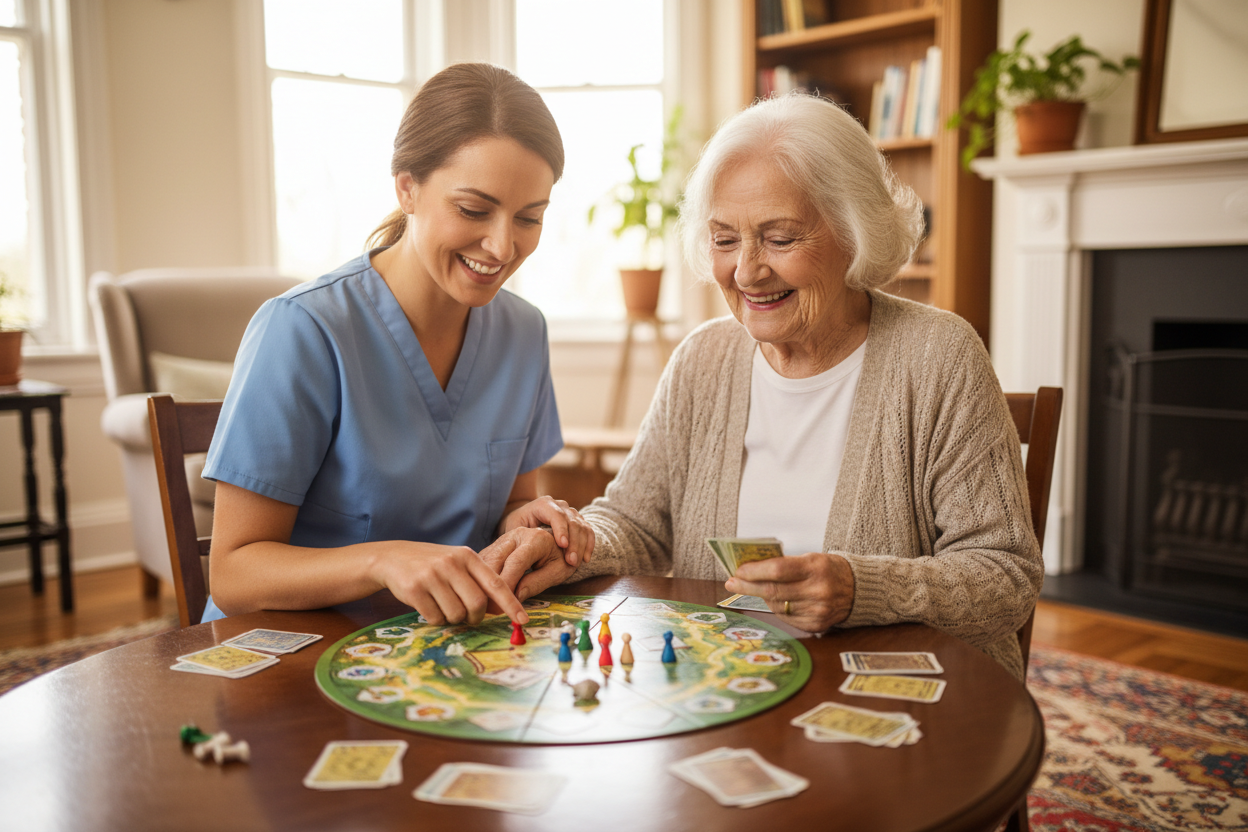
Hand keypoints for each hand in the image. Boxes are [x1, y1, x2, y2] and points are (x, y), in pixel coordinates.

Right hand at [373, 542, 528, 626]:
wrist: (392, 557)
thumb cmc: (432, 564)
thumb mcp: (456, 563)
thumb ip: (477, 581)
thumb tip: (501, 609)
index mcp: (467, 556)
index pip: (495, 583)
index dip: (511, 604)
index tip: (522, 620)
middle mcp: (451, 564)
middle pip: (477, 604)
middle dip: (475, 617)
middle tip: (468, 617)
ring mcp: (432, 576)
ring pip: (456, 614)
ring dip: (452, 619)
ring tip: (443, 606)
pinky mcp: (414, 590)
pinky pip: (435, 618)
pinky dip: (436, 619)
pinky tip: (428, 606)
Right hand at [479, 527, 575, 603]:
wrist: (558, 542)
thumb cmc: (560, 558)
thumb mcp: (557, 572)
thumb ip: (537, 583)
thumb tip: (516, 597)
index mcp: (535, 539)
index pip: (515, 563)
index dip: (506, 585)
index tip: (501, 606)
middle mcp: (515, 535)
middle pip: (495, 560)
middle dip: (489, 586)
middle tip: (488, 610)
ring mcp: (503, 539)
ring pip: (485, 561)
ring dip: (481, 583)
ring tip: (483, 605)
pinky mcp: (494, 546)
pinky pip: (482, 563)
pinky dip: (480, 579)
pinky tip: (481, 595)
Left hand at [500, 496, 594, 567]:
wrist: (527, 520)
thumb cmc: (517, 526)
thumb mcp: (512, 529)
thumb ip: (516, 536)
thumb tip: (518, 553)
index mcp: (543, 504)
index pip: (556, 514)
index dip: (561, 529)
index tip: (563, 545)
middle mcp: (560, 505)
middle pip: (572, 521)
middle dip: (573, 542)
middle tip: (571, 562)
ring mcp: (571, 513)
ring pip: (582, 526)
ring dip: (581, 546)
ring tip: (576, 564)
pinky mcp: (579, 522)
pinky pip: (588, 531)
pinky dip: (588, 545)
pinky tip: (585, 559)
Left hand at [724, 552, 854, 632]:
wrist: (857, 589)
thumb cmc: (828, 569)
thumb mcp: (811, 558)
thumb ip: (784, 564)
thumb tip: (750, 569)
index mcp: (816, 568)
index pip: (777, 570)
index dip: (754, 571)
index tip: (737, 570)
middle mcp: (818, 591)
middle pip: (773, 590)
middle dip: (747, 586)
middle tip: (731, 582)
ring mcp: (817, 610)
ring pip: (777, 605)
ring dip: (762, 597)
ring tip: (755, 588)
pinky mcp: (816, 625)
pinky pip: (786, 617)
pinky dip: (777, 608)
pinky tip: (776, 600)